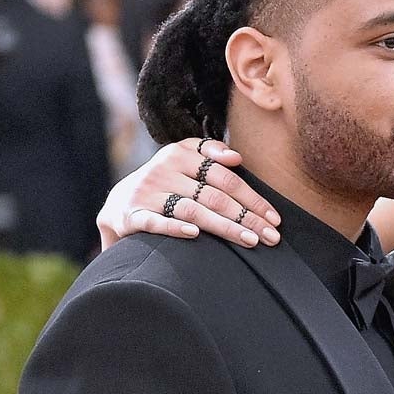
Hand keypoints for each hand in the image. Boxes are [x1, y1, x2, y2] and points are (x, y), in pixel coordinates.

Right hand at [96, 138, 281, 250]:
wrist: (119, 203)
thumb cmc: (165, 183)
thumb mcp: (183, 159)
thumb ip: (210, 153)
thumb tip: (237, 157)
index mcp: (180, 154)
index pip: (225, 177)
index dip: (252, 198)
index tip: (274, 218)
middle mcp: (163, 171)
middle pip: (214, 196)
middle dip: (247, 217)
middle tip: (271, 236)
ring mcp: (146, 193)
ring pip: (192, 210)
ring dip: (224, 226)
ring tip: (250, 241)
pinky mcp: (130, 216)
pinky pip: (155, 222)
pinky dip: (174, 228)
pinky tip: (195, 235)